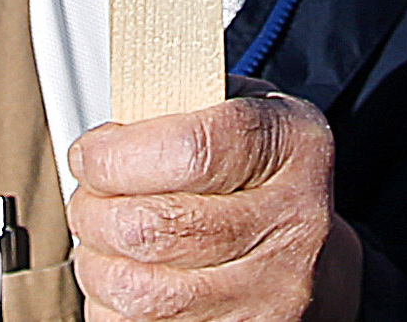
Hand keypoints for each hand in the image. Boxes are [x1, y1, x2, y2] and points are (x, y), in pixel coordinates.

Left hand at [68, 92, 361, 321]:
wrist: (319, 263)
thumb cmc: (265, 176)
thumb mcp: (246, 111)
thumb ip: (186, 105)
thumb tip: (113, 120)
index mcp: (293, 147)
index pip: (191, 149)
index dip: (119, 153)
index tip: (91, 153)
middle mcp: (292, 226)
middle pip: (157, 227)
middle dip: (95, 210)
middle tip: (87, 197)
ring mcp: (272, 296)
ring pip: (145, 294)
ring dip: (98, 265)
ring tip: (99, 241)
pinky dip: (115, 309)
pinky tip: (123, 280)